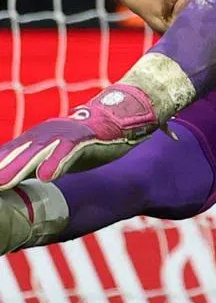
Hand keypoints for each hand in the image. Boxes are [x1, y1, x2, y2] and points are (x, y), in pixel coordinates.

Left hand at [0, 84, 159, 189]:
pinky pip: (67, 151)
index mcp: (33, 141)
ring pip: (36, 153)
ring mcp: (62, 135)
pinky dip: (56, 163)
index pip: (5, 157)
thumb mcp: (54, 154)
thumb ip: (34, 166)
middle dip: (0, 169)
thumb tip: (14, 184)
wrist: (118, 117)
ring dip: (17, 168)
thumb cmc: (85, 141)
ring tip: (2, 183)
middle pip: (15, 156)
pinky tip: (46, 177)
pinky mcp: (83, 137)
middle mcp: (43, 136)